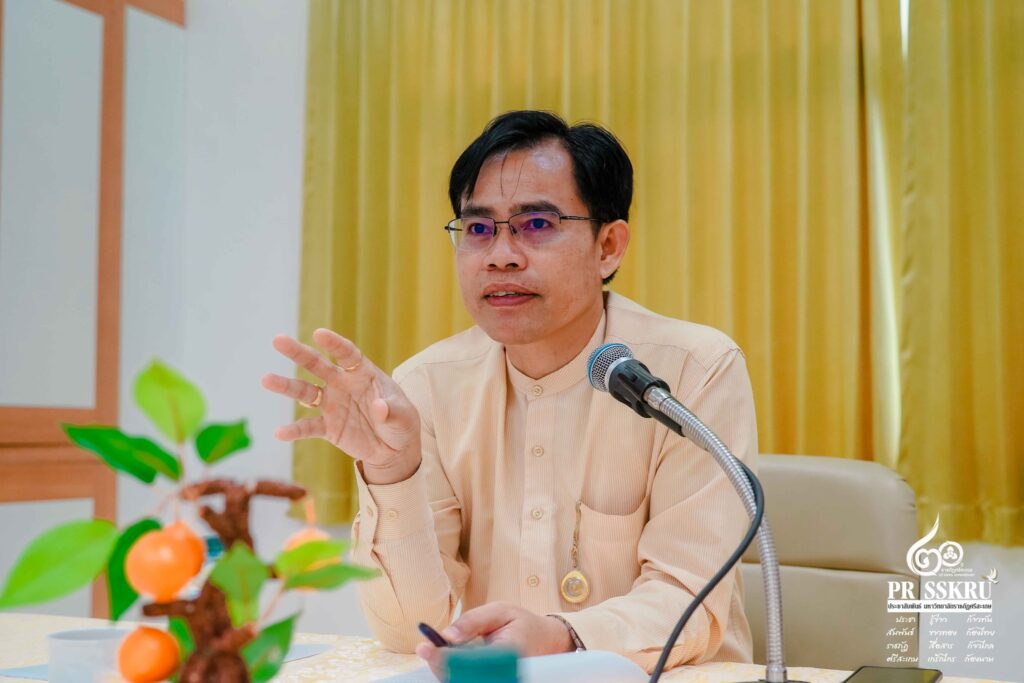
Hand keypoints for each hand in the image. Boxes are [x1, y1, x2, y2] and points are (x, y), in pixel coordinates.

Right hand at [261, 329, 420, 483]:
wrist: (394, 448)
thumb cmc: (401, 422)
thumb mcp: (404, 416)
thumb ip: (392, 411)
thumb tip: (379, 407)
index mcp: (362, 373)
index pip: (347, 354)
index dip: (334, 344)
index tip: (319, 334)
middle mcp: (342, 384)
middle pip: (317, 364)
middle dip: (298, 352)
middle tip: (277, 340)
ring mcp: (332, 405)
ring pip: (305, 392)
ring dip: (286, 386)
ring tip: (266, 379)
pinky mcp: (328, 427)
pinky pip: (308, 427)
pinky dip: (294, 430)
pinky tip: (280, 433)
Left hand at [414, 603, 572, 678]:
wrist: (545, 641)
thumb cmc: (522, 624)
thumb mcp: (500, 610)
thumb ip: (473, 620)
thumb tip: (447, 634)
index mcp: (510, 651)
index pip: (473, 661)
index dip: (447, 657)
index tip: (426, 647)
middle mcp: (506, 672)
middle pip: (466, 677)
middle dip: (441, 665)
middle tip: (424, 648)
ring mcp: (501, 678)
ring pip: (465, 680)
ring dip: (445, 669)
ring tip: (432, 651)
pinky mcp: (494, 679)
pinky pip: (469, 678)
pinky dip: (453, 671)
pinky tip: (445, 658)